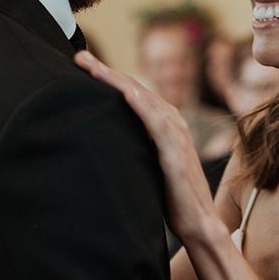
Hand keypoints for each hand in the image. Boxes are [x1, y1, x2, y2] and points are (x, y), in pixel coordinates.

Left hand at [74, 51, 216, 240]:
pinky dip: (143, 107)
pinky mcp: (176, 155)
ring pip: (144, 100)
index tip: (83, 63)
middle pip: (134, 89)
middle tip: (79, 55)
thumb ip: (135, 145)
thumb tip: (105, 136)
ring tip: (93, 66)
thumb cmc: (171, 196)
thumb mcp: (147, 164)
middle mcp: (172, 123)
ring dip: (118, 81)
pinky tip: (128, 94)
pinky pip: (159, 125)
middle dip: (106, 72)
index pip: (132, 92)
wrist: (198, 223)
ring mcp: (176, 137)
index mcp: (164, 123)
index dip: (108, 76)